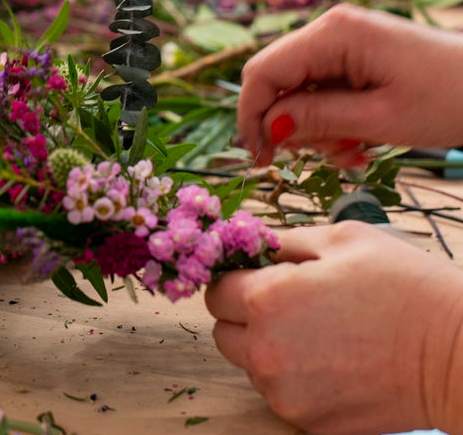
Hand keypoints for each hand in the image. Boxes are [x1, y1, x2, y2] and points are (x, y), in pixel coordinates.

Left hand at [205, 223, 462, 434]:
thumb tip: (251, 242)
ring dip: (269, 350)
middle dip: (244, 317)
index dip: (235, 280)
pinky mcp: (311, 424)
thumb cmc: (403, 286)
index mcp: (265, 300)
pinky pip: (284, 396)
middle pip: (224, 333)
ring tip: (319, 333)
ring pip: (252, 367)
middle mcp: (266, 352)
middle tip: (287, 305)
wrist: (457, 354)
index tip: (257, 277)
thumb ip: (284, 241)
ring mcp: (287, 394)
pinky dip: (297, 380)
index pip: (215, 291)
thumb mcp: (340, 238)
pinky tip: (334, 362)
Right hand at [237, 3, 462, 166]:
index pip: (264, 71)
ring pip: (298, 88)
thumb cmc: (451, 100)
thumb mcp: (380, 119)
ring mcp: (343, 40)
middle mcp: (330, 29)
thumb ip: (317, 119)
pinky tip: (358, 142)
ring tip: (352, 153)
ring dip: (314, 127)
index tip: (259, 159)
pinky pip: (323, 88)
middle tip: (310, 160)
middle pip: (278, 79)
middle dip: (286, 124)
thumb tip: (269, 127)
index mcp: (333, 33)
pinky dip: (332, 119)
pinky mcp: (355, 55)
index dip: (252, 116)